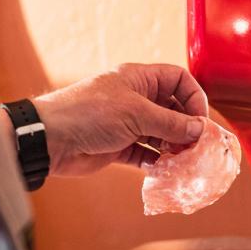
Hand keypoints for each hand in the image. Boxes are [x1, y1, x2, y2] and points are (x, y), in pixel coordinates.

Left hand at [30, 63, 208, 176]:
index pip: (178, 80)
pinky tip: (166, 171)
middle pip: (172, 109)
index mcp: (139, 79)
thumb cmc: (89, 113)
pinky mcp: (118, 147)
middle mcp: (135, 99)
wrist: (50, 138)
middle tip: (197, 147)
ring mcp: (126, 123)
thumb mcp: (136, 113)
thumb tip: (199, 129)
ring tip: (184, 161)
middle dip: (186, 127)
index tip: (200, 121)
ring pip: (160, 134)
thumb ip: (171, 122)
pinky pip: (145, 153)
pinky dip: (156, 162)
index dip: (193, 98)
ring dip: (173, 147)